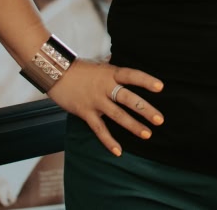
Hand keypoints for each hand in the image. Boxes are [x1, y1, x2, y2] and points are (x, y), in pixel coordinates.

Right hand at [46, 58, 163, 155]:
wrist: (56, 72)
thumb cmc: (81, 69)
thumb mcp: (101, 66)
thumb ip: (115, 72)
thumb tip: (130, 74)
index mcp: (111, 73)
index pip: (132, 75)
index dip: (146, 80)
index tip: (161, 87)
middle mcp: (104, 87)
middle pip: (128, 98)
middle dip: (144, 109)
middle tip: (159, 119)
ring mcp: (95, 101)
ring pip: (117, 115)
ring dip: (133, 126)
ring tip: (147, 134)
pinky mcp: (85, 112)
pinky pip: (99, 129)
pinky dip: (109, 141)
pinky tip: (119, 151)